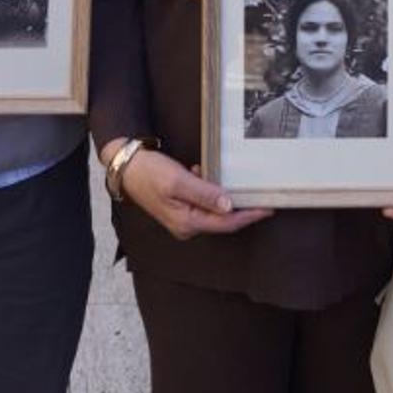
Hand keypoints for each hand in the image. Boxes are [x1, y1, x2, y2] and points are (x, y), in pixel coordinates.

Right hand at [120, 146, 272, 241]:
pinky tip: (202, 173)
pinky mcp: (179, 208)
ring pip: (212, 209)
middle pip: (221, 220)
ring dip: (220, 195)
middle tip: (259, 195)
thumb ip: (204, 193)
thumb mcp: (179, 181)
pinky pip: (201, 202)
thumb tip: (228, 205)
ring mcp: (182, 218)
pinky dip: (206, 189)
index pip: (226, 222)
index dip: (248, 215)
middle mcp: (186, 226)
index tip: (266, 209)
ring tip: (227, 178)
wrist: (126, 166)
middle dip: (239, 207)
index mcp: (187, 223)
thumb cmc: (149, 173)